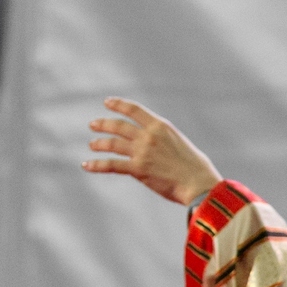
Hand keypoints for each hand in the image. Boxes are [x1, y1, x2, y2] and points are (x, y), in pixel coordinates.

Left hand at [80, 97, 222, 204]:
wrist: (199, 184)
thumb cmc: (196, 168)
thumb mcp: (180, 143)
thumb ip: (164, 139)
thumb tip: (157, 144)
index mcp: (161, 126)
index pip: (134, 109)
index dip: (118, 104)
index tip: (107, 103)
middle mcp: (149, 136)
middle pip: (119, 126)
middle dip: (104, 124)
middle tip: (93, 124)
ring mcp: (142, 152)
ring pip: (113, 144)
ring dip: (100, 143)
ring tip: (92, 145)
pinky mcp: (138, 169)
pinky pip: (112, 165)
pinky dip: (97, 164)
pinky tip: (87, 165)